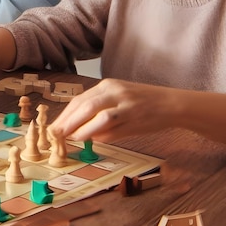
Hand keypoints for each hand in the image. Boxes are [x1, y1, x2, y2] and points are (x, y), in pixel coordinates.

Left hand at [49, 78, 174, 142]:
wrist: (171, 103)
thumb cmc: (142, 103)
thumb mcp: (118, 100)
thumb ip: (100, 112)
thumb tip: (80, 130)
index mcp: (107, 85)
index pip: (80, 99)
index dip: (65, 114)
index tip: (55, 126)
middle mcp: (114, 90)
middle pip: (84, 105)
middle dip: (68, 121)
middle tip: (56, 134)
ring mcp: (125, 103)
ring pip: (96, 115)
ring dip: (81, 128)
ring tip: (70, 138)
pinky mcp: (135, 115)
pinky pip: (112, 126)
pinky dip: (99, 134)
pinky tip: (90, 140)